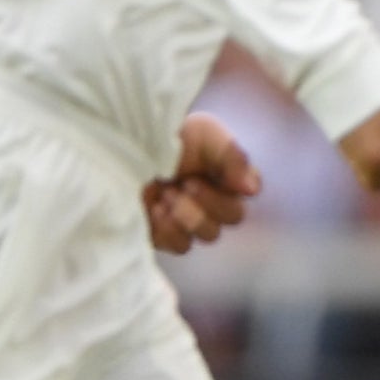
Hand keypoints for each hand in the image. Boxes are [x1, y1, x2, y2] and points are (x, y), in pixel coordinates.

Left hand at [142, 113, 260, 254]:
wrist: (128, 146)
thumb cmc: (172, 136)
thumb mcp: (205, 133)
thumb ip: (232, 157)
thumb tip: (252, 191)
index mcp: (230, 174)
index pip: (251, 189)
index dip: (235, 183)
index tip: (207, 172)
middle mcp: (217, 201)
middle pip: (233, 217)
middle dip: (208, 200)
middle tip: (185, 183)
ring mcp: (193, 221)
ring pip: (210, 235)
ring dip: (189, 214)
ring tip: (167, 193)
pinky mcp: (168, 236)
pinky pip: (181, 246)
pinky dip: (169, 229)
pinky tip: (155, 207)